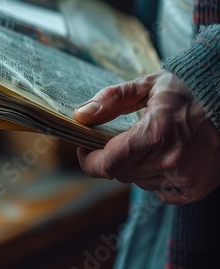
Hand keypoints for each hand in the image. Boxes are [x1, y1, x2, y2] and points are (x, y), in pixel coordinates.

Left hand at [74, 70, 219, 204]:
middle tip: (118, 139)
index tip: (83, 149)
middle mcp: (173, 159)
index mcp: (157, 132)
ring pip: (139, 182)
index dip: (89, 161)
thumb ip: (111, 100)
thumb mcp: (146, 86)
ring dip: (135, 167)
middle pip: (121, 173)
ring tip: (148, 144)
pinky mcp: (198, 187)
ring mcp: (188, 176)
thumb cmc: (187, 90)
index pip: (108, 163)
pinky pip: (161, 193)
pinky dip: (155, 179)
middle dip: (112, 157)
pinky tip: (164, 159)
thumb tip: (80, 116)